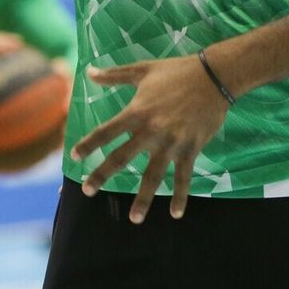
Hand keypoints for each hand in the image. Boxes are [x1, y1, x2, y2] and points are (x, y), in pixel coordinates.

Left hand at [70, 55, 232, 222]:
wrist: (215, 76)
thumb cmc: (177, 71)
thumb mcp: (143, 70)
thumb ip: (115, 75)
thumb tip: (89, 72)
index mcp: (137, 112)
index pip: (106, 131)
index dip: (88, 144)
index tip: (74, 156)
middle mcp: (151, 130)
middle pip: (121, 158)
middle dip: (102, 175)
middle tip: (87, 191)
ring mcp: (172, 142)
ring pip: (153, 176)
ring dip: (143, 199)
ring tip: (134, 219)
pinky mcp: (191, 148)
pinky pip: (184, 177)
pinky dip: (180, 196)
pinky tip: (176, 214)